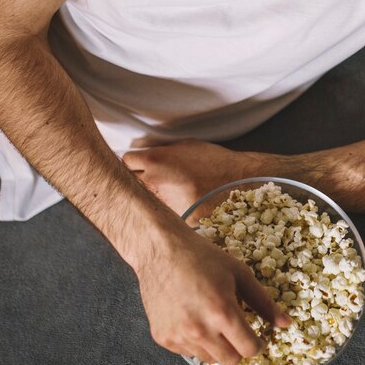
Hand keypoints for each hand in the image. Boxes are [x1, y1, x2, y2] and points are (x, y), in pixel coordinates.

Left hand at [123, 139, 260, 215]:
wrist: (238, 181)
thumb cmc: (213, 160)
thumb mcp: (185, 146)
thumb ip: (161, 150)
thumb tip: (144, 153)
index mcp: (155, 160)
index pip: (127, 161)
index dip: (134, 162)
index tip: (140, 165)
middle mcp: (154, 182)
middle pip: (130, 182)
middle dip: (138, 180)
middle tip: (152, 181)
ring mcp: (163, 203)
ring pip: (144, 201)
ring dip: (151, 198)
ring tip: (169, 194)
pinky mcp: (173, 219)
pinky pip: (162, 215)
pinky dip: (166, 212)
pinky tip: (179, 205)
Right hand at [138, 217, 291, 364]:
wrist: (161, 248)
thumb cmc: (201, 255)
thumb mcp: (238, 272)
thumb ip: (263, 301)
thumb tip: (286, 322)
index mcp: (222, 311)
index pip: (250, 348)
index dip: (258, 342)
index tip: (257, 335)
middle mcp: (199, 329)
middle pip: (231, 360)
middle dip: (238, 346)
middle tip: (235, 326)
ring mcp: (178, 335)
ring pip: (209, 359)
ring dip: (216, 345)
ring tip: (212, 319)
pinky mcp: (163, 337)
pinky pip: (188, 352)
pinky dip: (195, 341)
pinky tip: (193, 317)